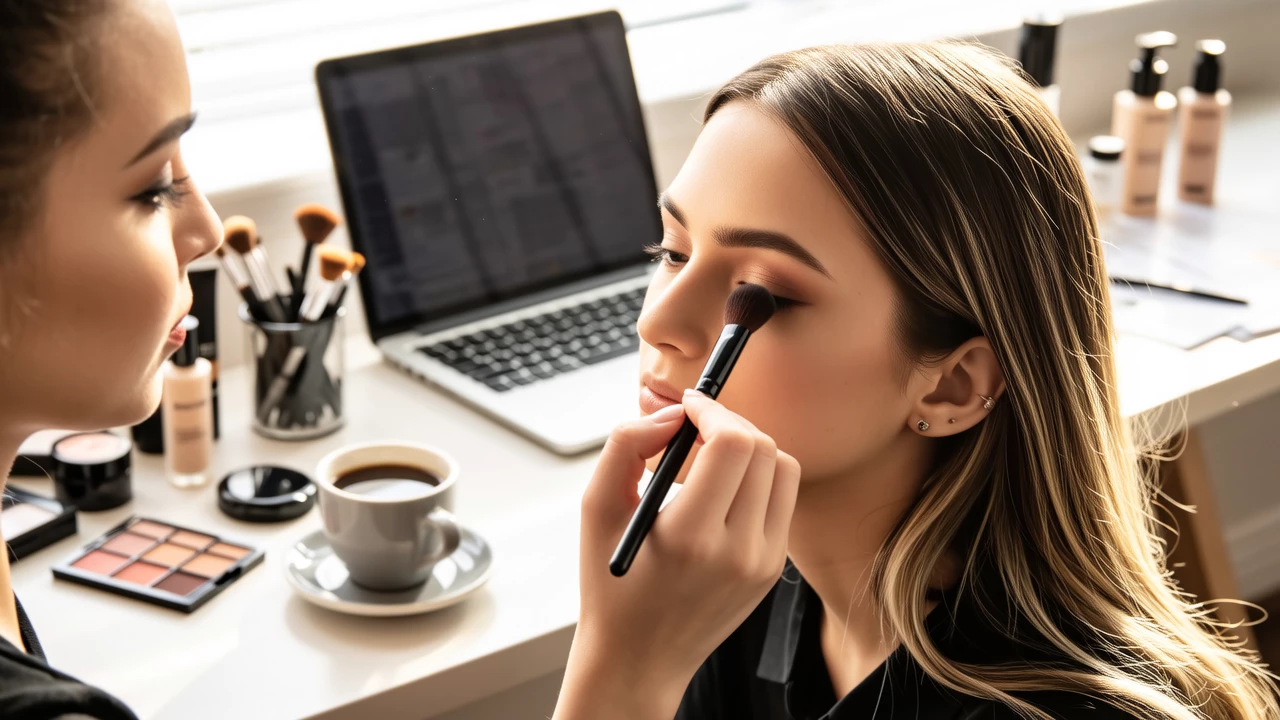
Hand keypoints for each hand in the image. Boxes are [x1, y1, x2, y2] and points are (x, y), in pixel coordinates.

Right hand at [554, 391, 800, 719]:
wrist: (638, 659)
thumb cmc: (612, 583)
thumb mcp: (596, 508)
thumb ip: (626, 446)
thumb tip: (670, 415)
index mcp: (692, 537)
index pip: (733, 445)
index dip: (712, 410)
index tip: (688, 405)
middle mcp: (739, 551)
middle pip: (764, 449)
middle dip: (729, 422)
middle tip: (696, 424)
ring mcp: (764, 563)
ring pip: (782, 469)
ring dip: (749, 447)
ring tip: (709, 454)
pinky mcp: (773, 569)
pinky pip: (781, 500)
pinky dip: (757, 479)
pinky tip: (721, 487)